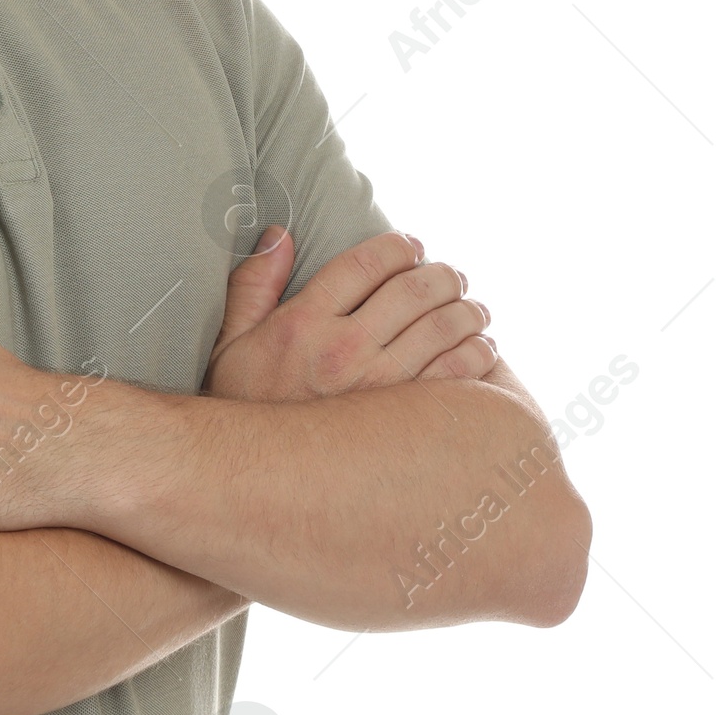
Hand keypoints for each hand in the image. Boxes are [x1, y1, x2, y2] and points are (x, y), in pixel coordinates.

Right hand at [203, 225, 495, 402]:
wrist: (251, 478)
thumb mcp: (233, 340)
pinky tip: (482, 348)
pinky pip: (456, 374)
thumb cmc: (244, 405)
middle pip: (412, 289)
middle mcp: (343, 349)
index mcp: (303, 321)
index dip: (397, 246)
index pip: (365, 263)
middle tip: (452, 275)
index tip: (411, 246)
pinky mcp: (404, 423)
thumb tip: (280, 236)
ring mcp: (377, 386)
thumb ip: (255, 282)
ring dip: (467, 309)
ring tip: (474, 308)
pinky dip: (478, 353)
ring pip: (442, 326)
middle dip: (441, 274)